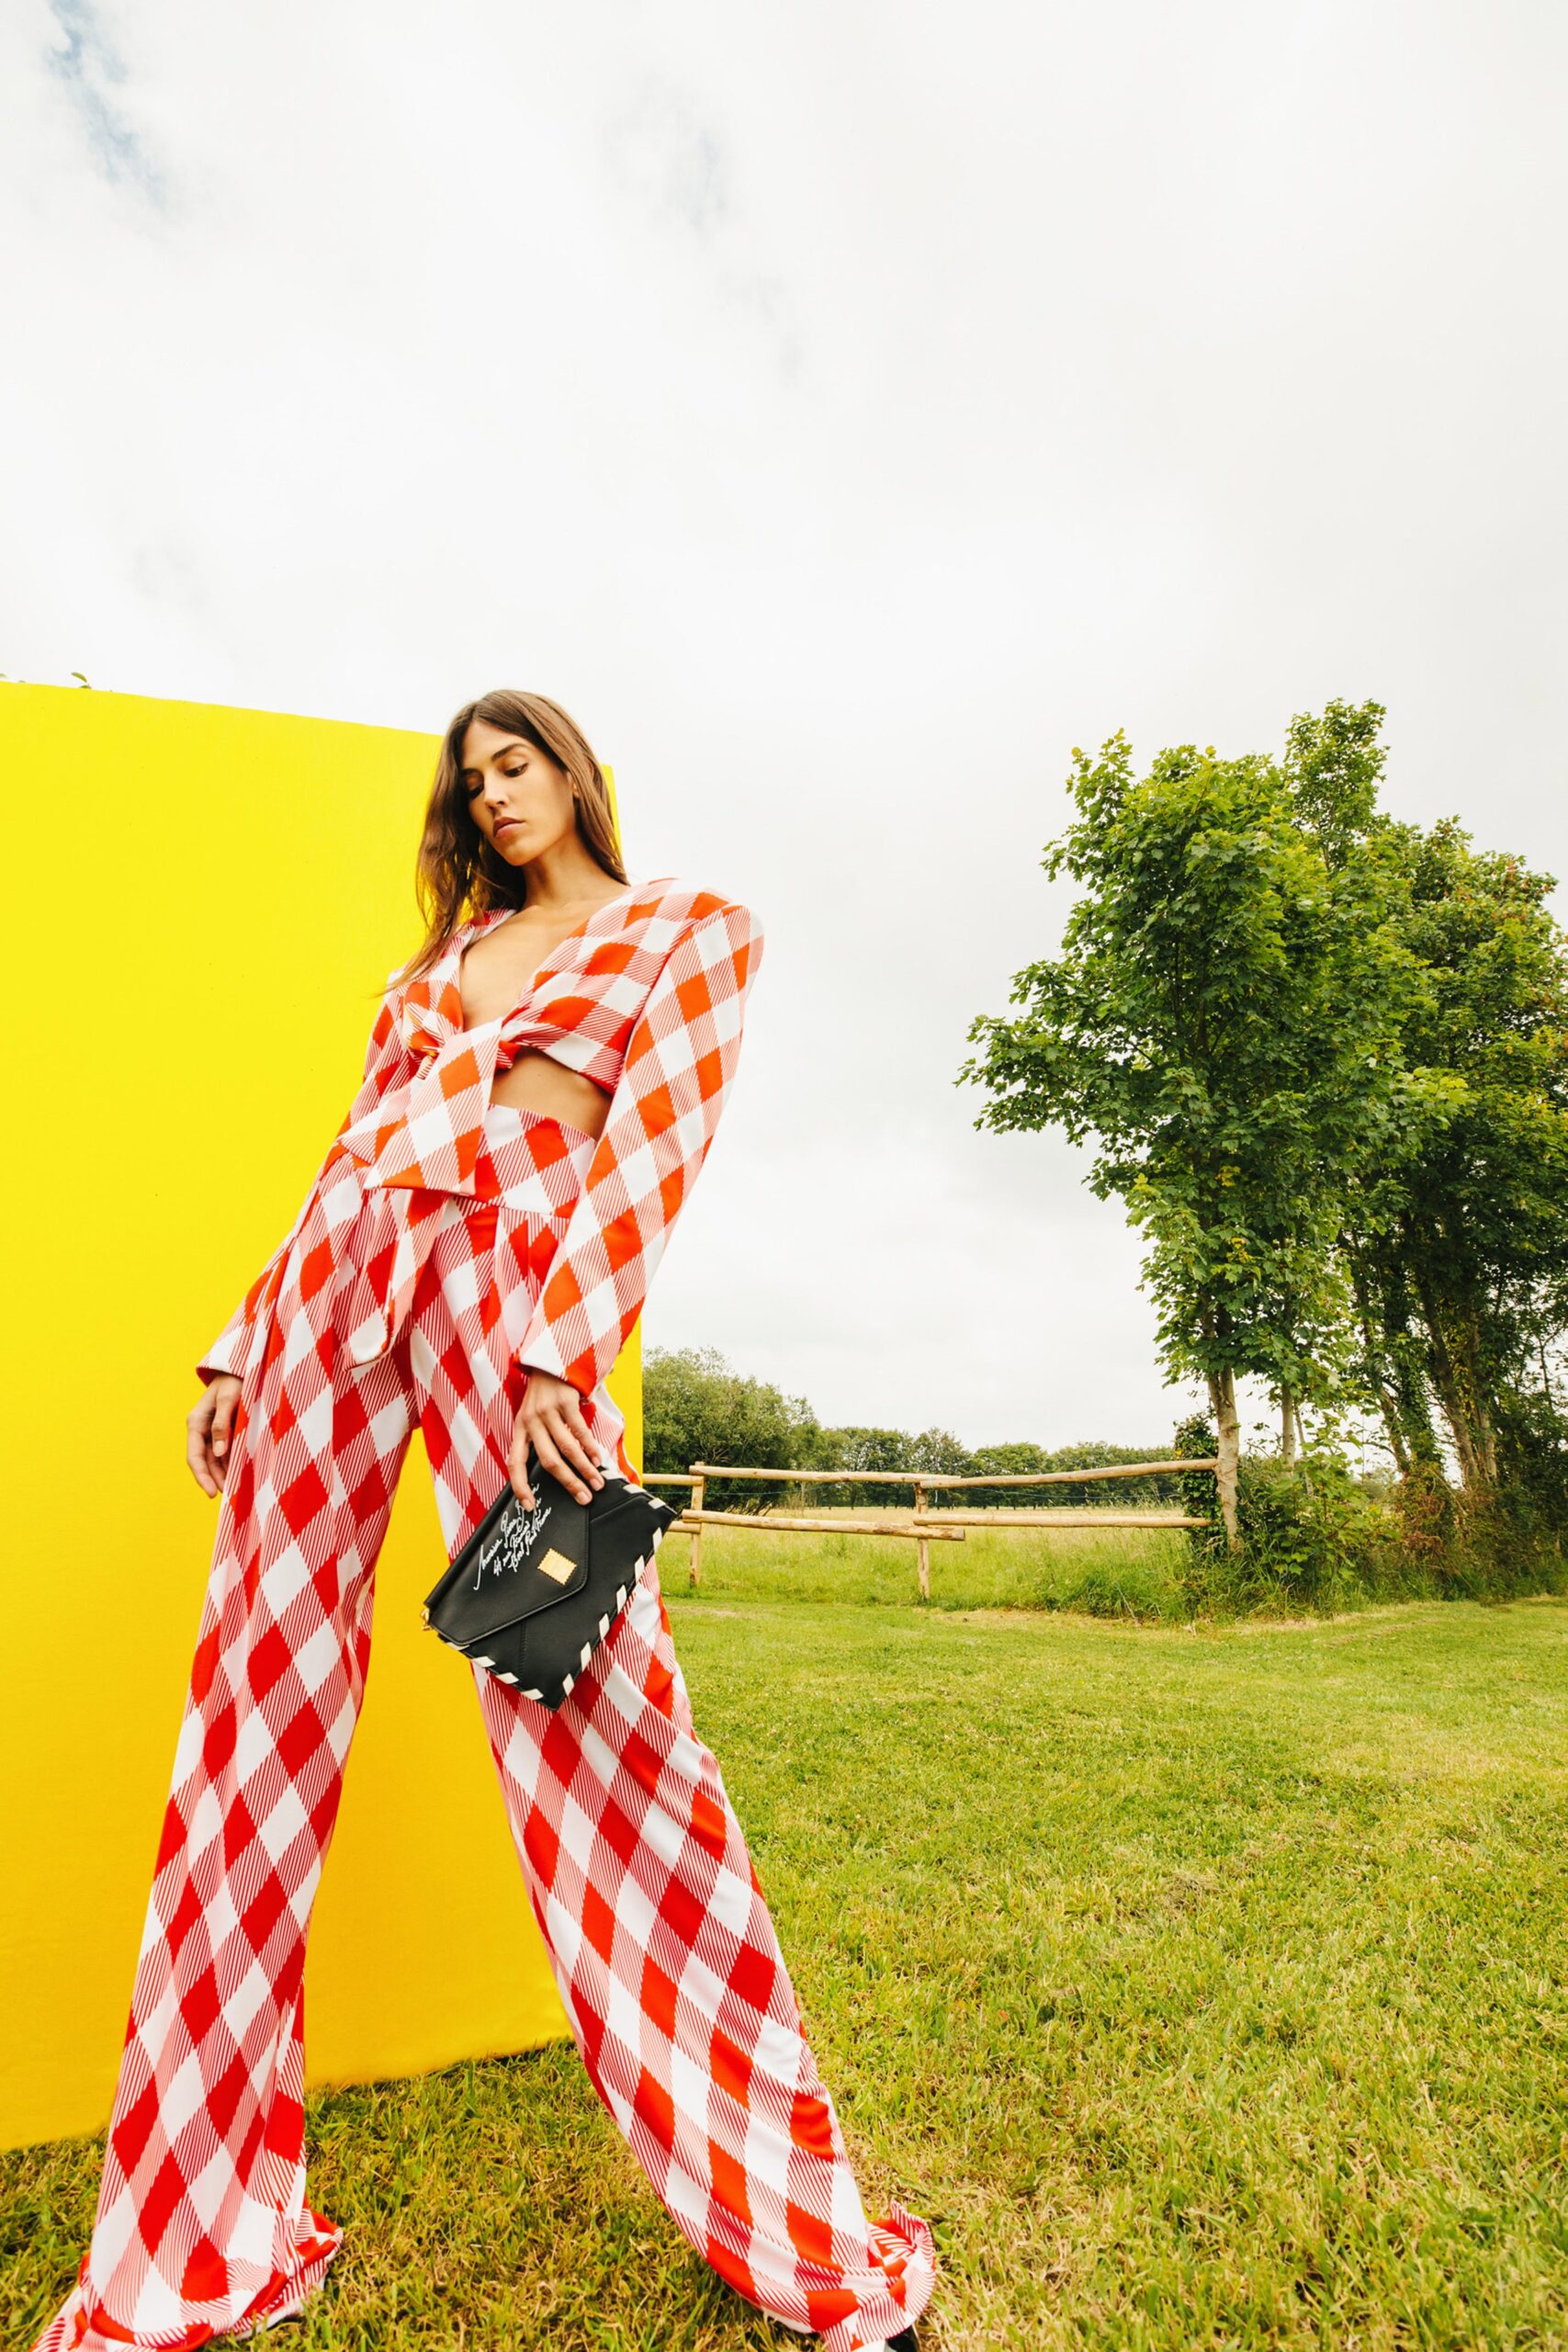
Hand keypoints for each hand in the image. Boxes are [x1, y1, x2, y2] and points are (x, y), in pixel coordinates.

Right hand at [189, 1374, 242, 1495]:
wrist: (241, 1367)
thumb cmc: (233, 1380)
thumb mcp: (228, 1399)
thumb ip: (222, 1424)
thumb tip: (219, 1452)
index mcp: (196, 1422)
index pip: (195, 1456)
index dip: (201, 1476)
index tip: (211, 1493)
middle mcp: (202, 1429)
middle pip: (204, 1461)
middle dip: (214, 1479)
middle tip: (227, 1496)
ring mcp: (213, 1430)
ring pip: (215, 1458)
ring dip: (223, 1473)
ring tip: (234, 1490)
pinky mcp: (225, 1430)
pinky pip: (226, 1451)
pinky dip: (231, 1463)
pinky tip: (240, 1474)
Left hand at [511, 1369, 606, 1507]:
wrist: (548, 1362)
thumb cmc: (541, 1397)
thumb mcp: (531, 1418)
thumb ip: (537, 1440)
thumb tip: (555, 1471)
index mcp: (519, 1429)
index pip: (515, 1463)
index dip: (520, 1487)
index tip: (529, 1506)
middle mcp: (531, 1422)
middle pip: (549, 1461)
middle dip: (568, 1483)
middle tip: (583, 1499)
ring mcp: (548, 1412)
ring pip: (568, 1448)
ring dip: (585, 1469)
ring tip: (597, 1482)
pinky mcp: (565, 1402)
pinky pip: (580, 1431)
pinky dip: (591, 1447)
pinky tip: (599, 1459)